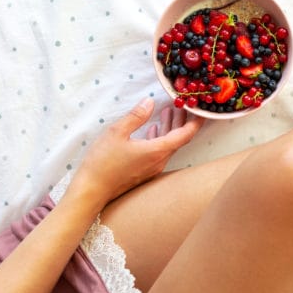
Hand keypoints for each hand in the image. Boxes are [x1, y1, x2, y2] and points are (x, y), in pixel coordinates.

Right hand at [68, 98, 203, 207]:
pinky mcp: (145, 172)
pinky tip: (152, 129)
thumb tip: (150, 101)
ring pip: (168, 146)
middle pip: (178, 139)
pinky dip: (159, 138)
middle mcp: (159, 161)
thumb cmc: (102, 162)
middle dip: (182, 121)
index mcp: (157, 151)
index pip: (185, 135)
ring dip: (169, 128)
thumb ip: (136, 116)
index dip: (195, 121)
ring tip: (167, 111)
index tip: (201, 109)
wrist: (91, 191)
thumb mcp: (117, 132)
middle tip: (182, 105)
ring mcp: (153, 168)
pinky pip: (159, 153)